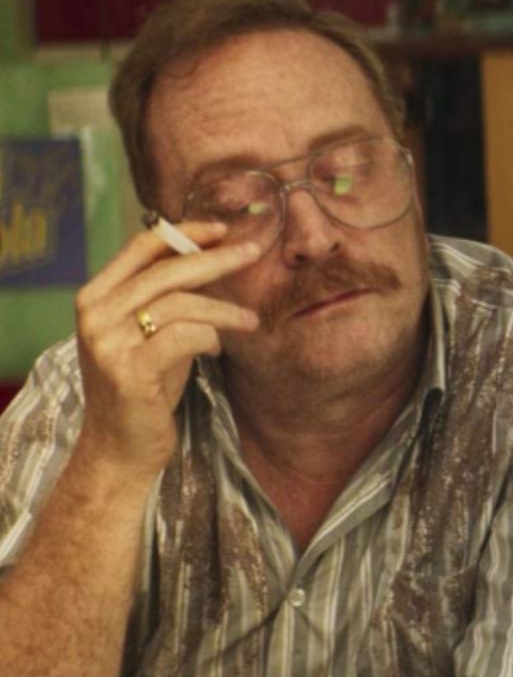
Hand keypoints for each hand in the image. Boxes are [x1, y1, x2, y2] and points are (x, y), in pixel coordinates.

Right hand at [73, 222, 260, 485]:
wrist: (120, 447)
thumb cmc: (144, 387)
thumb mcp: (150, 334)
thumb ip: (167, 299)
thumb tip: (213, 257)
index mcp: (95, 297)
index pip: (142, 248)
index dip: (185, 233)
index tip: (223, 229)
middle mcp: (95, 314)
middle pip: (167, 271)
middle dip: (216, 259)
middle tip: (254, 253)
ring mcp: (108, 342)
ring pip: (181, 303)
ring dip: (224, 309)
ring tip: (250, 320)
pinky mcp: (129, 370)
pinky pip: (186, 336)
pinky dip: (210, 337)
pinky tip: (218, 349)